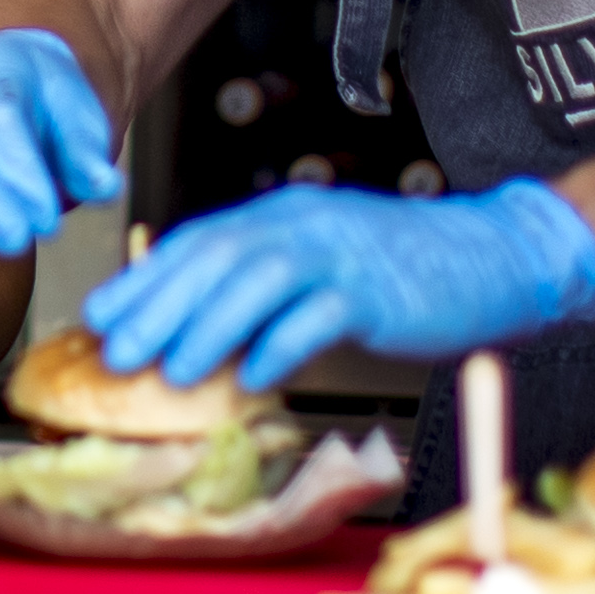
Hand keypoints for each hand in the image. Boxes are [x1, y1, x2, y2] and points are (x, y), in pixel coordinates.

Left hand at [81, 175, 594, 392]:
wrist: (494, 256)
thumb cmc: (404, 270)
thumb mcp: (322, 264)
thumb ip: (267, 286)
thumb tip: (201, 328)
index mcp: (282, 216)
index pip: (197, 243)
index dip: (144, 280)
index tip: (100, 317)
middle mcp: (303, 225)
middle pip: (216, 259)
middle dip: (159, 306)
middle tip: (117, 351)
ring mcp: (341, 254)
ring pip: (259, 283)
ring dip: (209, 328)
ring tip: (172, 371)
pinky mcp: (377, 290)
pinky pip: (321, 315)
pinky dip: (284, 345)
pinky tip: (255, 377)